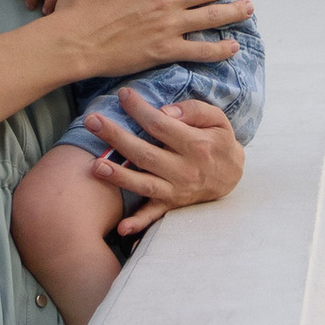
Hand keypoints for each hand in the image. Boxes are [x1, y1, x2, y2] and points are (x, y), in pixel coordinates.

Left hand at [83, 90, 246, 235]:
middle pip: (145, 153)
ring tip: (95, 166)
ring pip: (144, 184)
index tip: (123, 95)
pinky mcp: (172, 205)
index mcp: (197, 146)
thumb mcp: (217, 120)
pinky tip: (121, 228)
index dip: (139, 110)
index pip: (161, 125)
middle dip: (116, 137)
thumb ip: (194, 110)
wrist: (233, 175)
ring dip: (119, 177)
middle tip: (91, 121)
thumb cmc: (219, 141)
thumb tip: (165, 111)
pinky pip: (154, 216)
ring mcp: (178, 190)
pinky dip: (138, 224)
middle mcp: (186, 170)